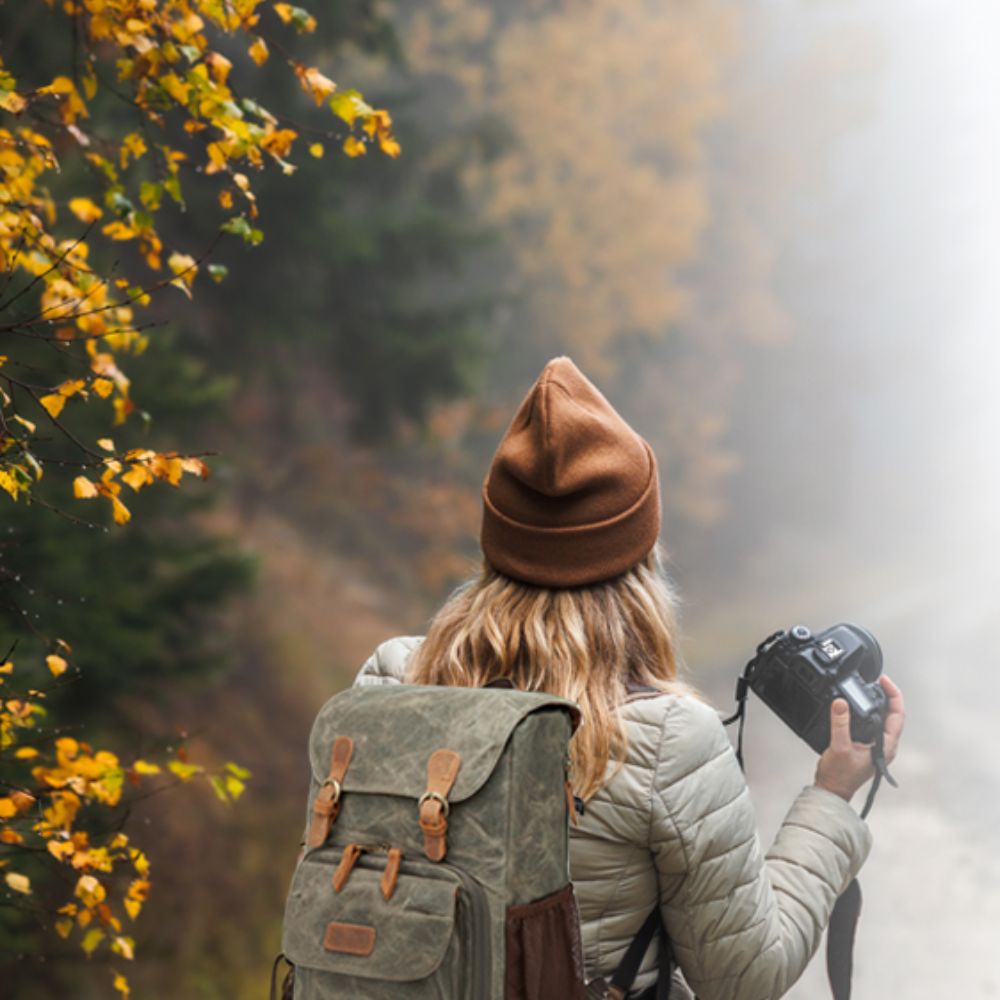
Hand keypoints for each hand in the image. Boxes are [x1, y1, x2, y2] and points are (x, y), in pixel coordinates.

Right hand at [814, 674, 904, 801]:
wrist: (832, 790)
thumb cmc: (839, 775)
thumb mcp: (839, 746)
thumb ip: (840, 723)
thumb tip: (841, 702)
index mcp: (886, 746)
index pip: (897, 715)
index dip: (893, 695)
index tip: (883, 681)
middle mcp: (885, 746)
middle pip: (893, 715)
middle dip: (887, 695)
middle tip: (877, 680)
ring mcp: (877, 747)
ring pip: (884, 719)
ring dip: (879, 703)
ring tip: (871, 689)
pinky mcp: (867, 746)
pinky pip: (873, 724)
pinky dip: (869, 711)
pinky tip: (860, 707)